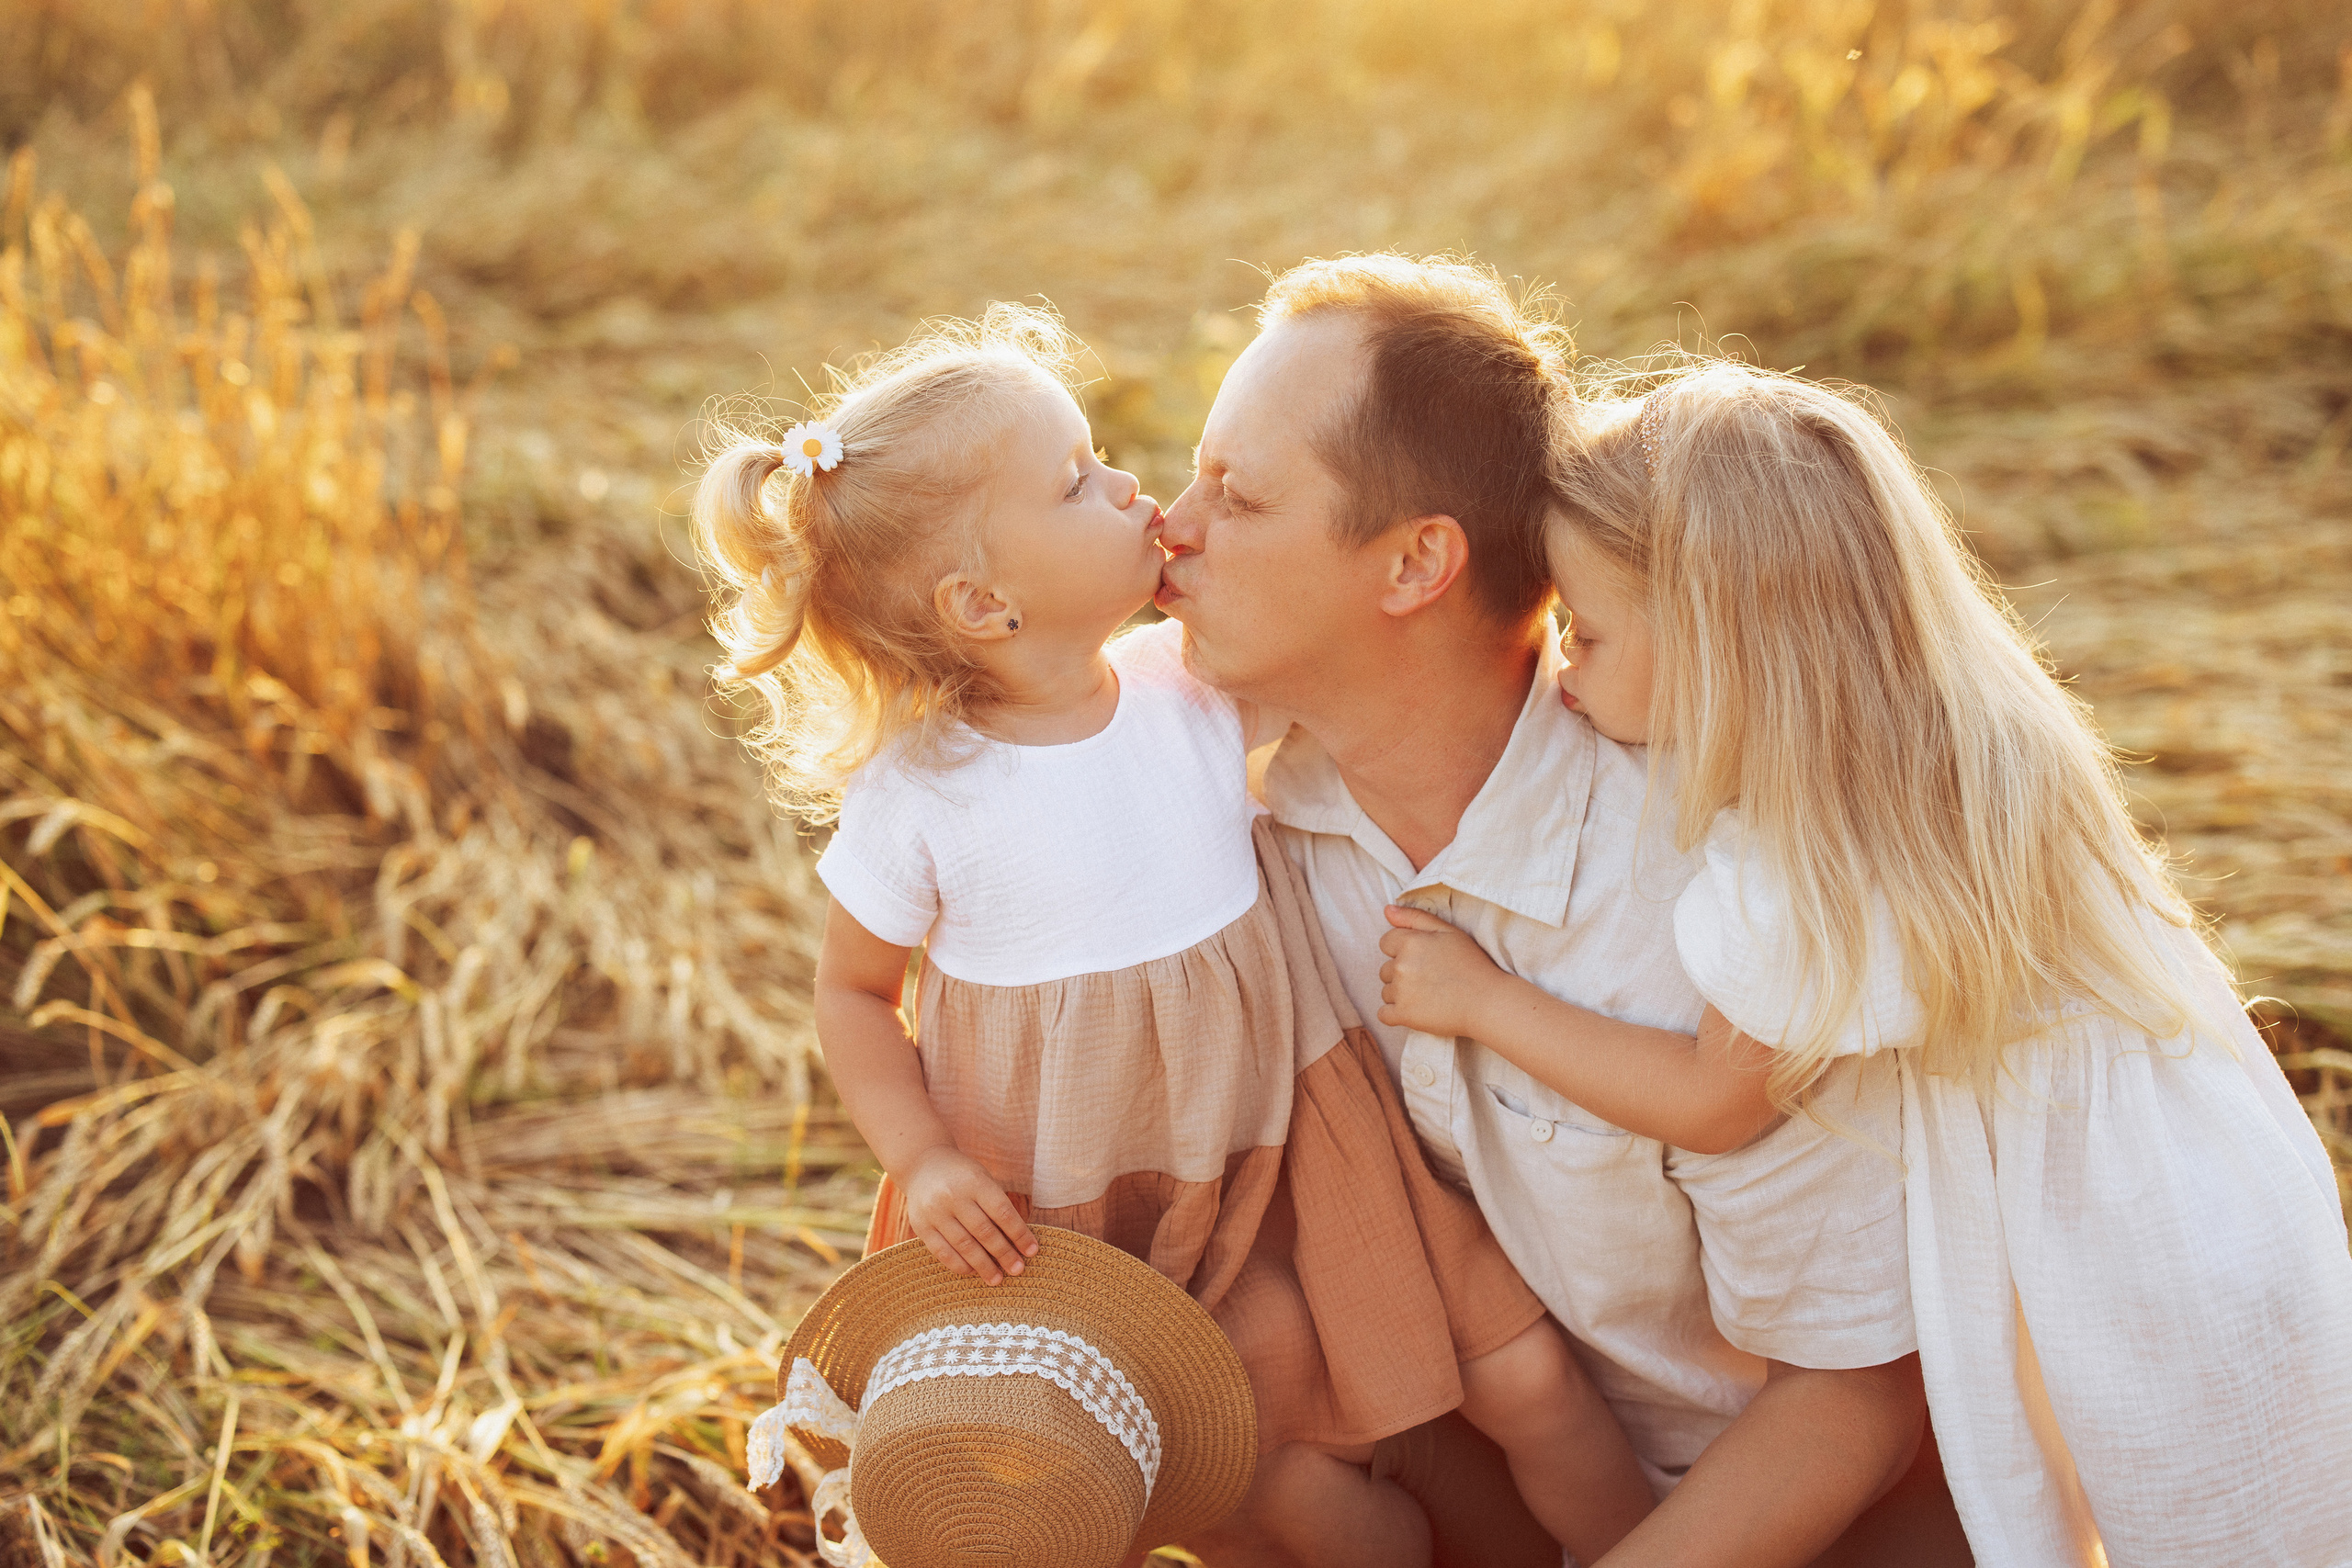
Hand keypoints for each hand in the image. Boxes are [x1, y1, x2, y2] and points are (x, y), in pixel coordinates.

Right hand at [897, 1145, 1038, 1284]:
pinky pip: (943, 1252)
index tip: (1032, 1251)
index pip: (1003, 1212)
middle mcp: (953, 1196)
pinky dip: (960, 1265)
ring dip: (983, 1266)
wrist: (922, 1164)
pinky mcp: (921, 1226)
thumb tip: (1017, 1242)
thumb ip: (997, 1206)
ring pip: (964, 1245)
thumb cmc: (963, 1176)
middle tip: (1018, 1270)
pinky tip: (973, 1272)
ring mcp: (935, 1212)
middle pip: (984, 1232)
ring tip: (997, 1279)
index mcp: (975, 1181)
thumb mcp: (983, 1179)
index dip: (1019, 1234)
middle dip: (1004, 1254)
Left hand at [1377, 905, 1506, 1037]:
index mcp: (1410, 942)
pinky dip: (1396, 1014)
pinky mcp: (1404, 1015)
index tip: (1423, 960)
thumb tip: (1387, 910)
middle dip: (1403, 973)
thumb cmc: (1472, 964)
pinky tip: (1417, 1011)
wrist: (1487, 1002)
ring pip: (1387, 992)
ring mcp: (1401, 992)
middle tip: (1431, 979)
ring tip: (1429, 995)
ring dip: (1401, 994)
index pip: (1386, 943)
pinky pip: (1384, 1014)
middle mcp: (1401, 966)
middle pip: (1385, 969)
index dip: (1403, 950)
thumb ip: (1415, 917)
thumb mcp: (1448, 931)